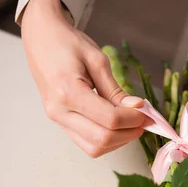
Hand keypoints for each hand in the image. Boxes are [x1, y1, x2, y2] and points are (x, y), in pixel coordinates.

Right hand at [21, 0, 144, 156]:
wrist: (41, 38)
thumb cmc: (67, 43)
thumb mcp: (97, 60)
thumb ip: (116, 89)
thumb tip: (137, 108)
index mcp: (68, 92)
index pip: (109, 119)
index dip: (133, 119)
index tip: (146, 111)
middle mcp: (59, 111)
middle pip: (102, 139)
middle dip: (129, 133)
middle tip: (144, 121)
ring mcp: (57, 119)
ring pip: (94, 148)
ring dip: (118, 141)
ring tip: (132, 124)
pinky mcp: (60, 122)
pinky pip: (86, 142)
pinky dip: (106, 140)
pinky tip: (117, 126)